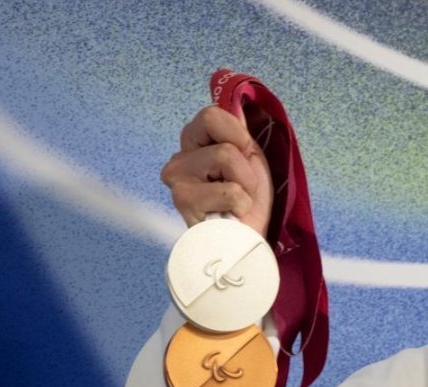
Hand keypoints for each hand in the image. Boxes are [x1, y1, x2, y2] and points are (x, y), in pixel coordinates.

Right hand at [160, 105, 272, 237]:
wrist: (248, 241)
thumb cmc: (249, 202)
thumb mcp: (250, 158)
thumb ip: (238, 131)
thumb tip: (236, 104)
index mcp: (194, 144)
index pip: (212, 114)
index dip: (239, 136)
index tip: (245, 158)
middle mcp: (179, 159)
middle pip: (222, 138)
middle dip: (245, 165)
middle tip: (241, 187)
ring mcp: (177, 180)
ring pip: (225, 156)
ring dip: (245, 185)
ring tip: (237, 203)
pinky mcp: (184, 202)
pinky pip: (229, 189)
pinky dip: (241, 204)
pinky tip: (230, 216)